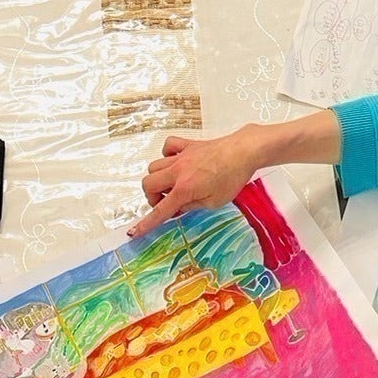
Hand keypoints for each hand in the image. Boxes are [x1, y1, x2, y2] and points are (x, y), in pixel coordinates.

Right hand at [131, 130, 263, 237]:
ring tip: (172, 185)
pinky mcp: (187, 145)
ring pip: (154, 166)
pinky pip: (167, 147)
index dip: (147, 223)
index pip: (161, 209)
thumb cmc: (232, 178)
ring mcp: (181, 156)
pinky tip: (176, 163)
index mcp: (184, 189)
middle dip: (152, 197)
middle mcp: (178, 171)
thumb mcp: (214, 202)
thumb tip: (179, 206)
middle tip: (166, 202)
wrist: (243, 151)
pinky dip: (166, 156)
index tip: (134, 232)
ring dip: (158, 179)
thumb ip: (193, 205)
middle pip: (148, 183)